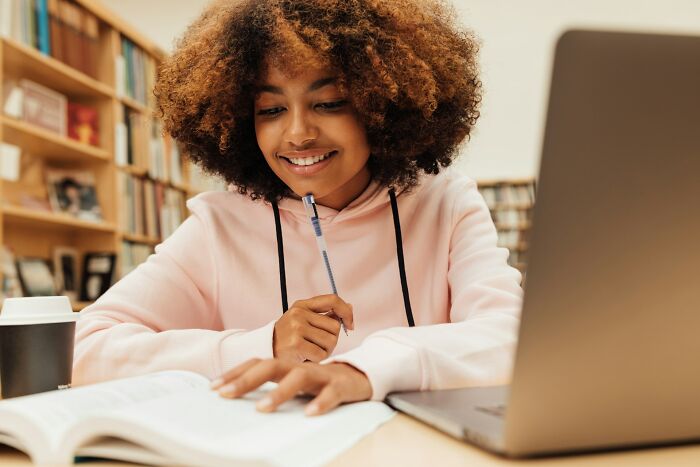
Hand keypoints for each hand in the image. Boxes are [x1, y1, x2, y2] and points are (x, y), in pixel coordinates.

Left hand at [211, 358, 371, 414]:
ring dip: (279, 392)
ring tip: (262, 408)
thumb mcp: (292, 382)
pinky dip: (320, 402)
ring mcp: (320, 375)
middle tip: (226, 394)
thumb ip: (272, 386)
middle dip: (246, 380)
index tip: (214, 387)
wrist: (359, 376)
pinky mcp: (340, 386)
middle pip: (271, 366)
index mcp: (287, 366)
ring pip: (298, 377)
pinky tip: (309, 414)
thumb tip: (239, 398)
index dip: (235, 373)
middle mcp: (300, 367)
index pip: (257, 363)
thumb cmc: (319, 382)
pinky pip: (330, 394)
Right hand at [273, 294, 353, 361]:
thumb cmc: (289, 338)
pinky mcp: (296, 344)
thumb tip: (349, 307)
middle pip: (335, 326)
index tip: (350, 325)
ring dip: (325, 350)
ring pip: (331, 341)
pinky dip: (317, 359)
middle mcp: (299, 313)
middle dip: (332, 339)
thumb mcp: (304, 320)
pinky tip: (306, 357)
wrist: (265, 351)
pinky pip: (321, 353)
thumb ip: (325, 315)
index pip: (333, 300)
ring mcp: (296, 328)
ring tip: (311, 351)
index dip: (346, 312)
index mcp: (302, 305)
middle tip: (318, 345)